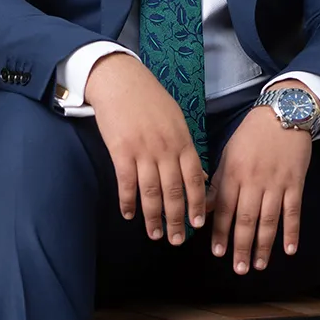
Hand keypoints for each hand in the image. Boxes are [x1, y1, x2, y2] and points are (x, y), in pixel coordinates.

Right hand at [85, 53, 206, 243]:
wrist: (119, 80)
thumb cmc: (149, 99)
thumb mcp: (176, 120)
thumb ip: (186, 148)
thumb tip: (200, 175)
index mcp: (182, 141)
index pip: (195, 179)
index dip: (197, 204)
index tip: (199, 224)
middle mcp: (165, 148)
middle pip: (174, 191)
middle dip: (177, 219)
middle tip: (178, 240)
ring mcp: (143, 150)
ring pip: (151, 192)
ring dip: (153, 217)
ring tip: (155, 235)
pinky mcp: (120, 151)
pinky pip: (126, 183)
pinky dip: (128, 201)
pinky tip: (129, 215)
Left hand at [207, 102, 312, 272]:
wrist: (283, 113)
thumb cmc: (252, 134)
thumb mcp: (228, 153)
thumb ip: (218, 181)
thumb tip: (206, 207)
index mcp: (233, 173)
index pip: (224, 209)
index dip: (221, 233)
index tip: (218, 253)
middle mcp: (253, 181)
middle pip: (245, 219)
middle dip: (241, 246)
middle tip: (238, 269)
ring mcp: (276, 183)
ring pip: (268, 219)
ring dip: (263, 245)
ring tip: (258, 265)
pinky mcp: (295, 182)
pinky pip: (293, 211)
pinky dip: (291, 231)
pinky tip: (288, 250)